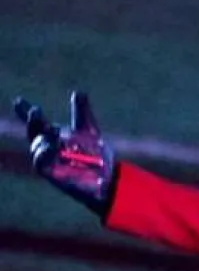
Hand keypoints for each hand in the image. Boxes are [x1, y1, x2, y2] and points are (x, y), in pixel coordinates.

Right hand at [12, 91, 116, 215]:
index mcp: (54, 134)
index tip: (18, 101)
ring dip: (41, 138)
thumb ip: (82, 112)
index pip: (37, 122)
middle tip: (34, 110)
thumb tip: (78, 92)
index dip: (25, 112)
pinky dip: (42, 155)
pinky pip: (41, 164)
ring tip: (51, 130)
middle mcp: (48, 146)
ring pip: (36, 147)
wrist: (108, 179)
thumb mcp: (89, 130)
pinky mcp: (52, 174)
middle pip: (34, 131)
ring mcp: (49, 160)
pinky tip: (48, 147)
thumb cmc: (96, 155)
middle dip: (32, 121)